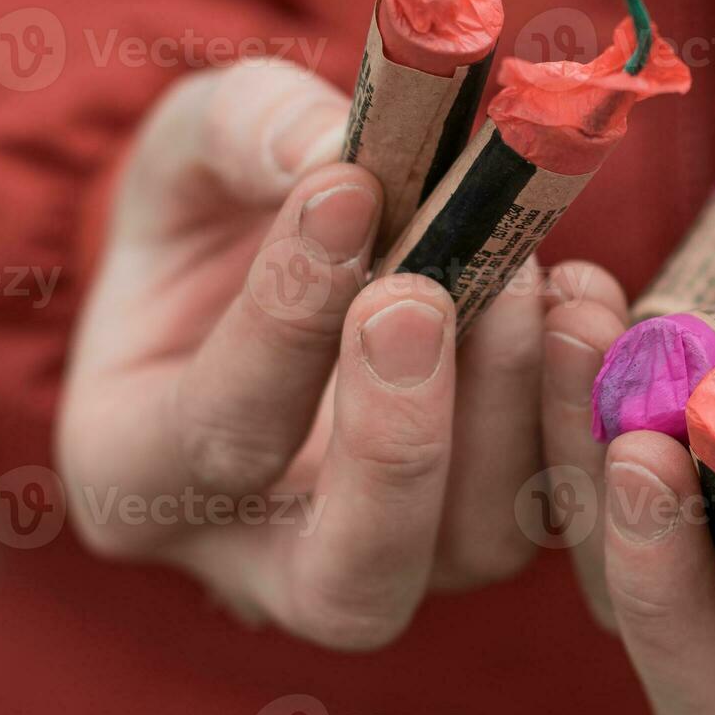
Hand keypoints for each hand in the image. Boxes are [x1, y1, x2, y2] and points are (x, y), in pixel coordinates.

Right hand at [57, 60, 550, 649]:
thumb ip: (248, 134)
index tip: (348, 190)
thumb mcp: (195, 148)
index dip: (284, 319)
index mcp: (138, 468)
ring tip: (518, 276)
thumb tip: (338, 153)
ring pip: (469, 549)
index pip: (214, 433)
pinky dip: (574, 412)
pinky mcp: (489, 525)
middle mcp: (263, 553)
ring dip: (507, 411)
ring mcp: (395, 555)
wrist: (282, 255)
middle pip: (345, 580)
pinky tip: (576, 304)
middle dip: (395, 444)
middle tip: (423, 295)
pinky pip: (555, 509)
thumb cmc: (220, 213)